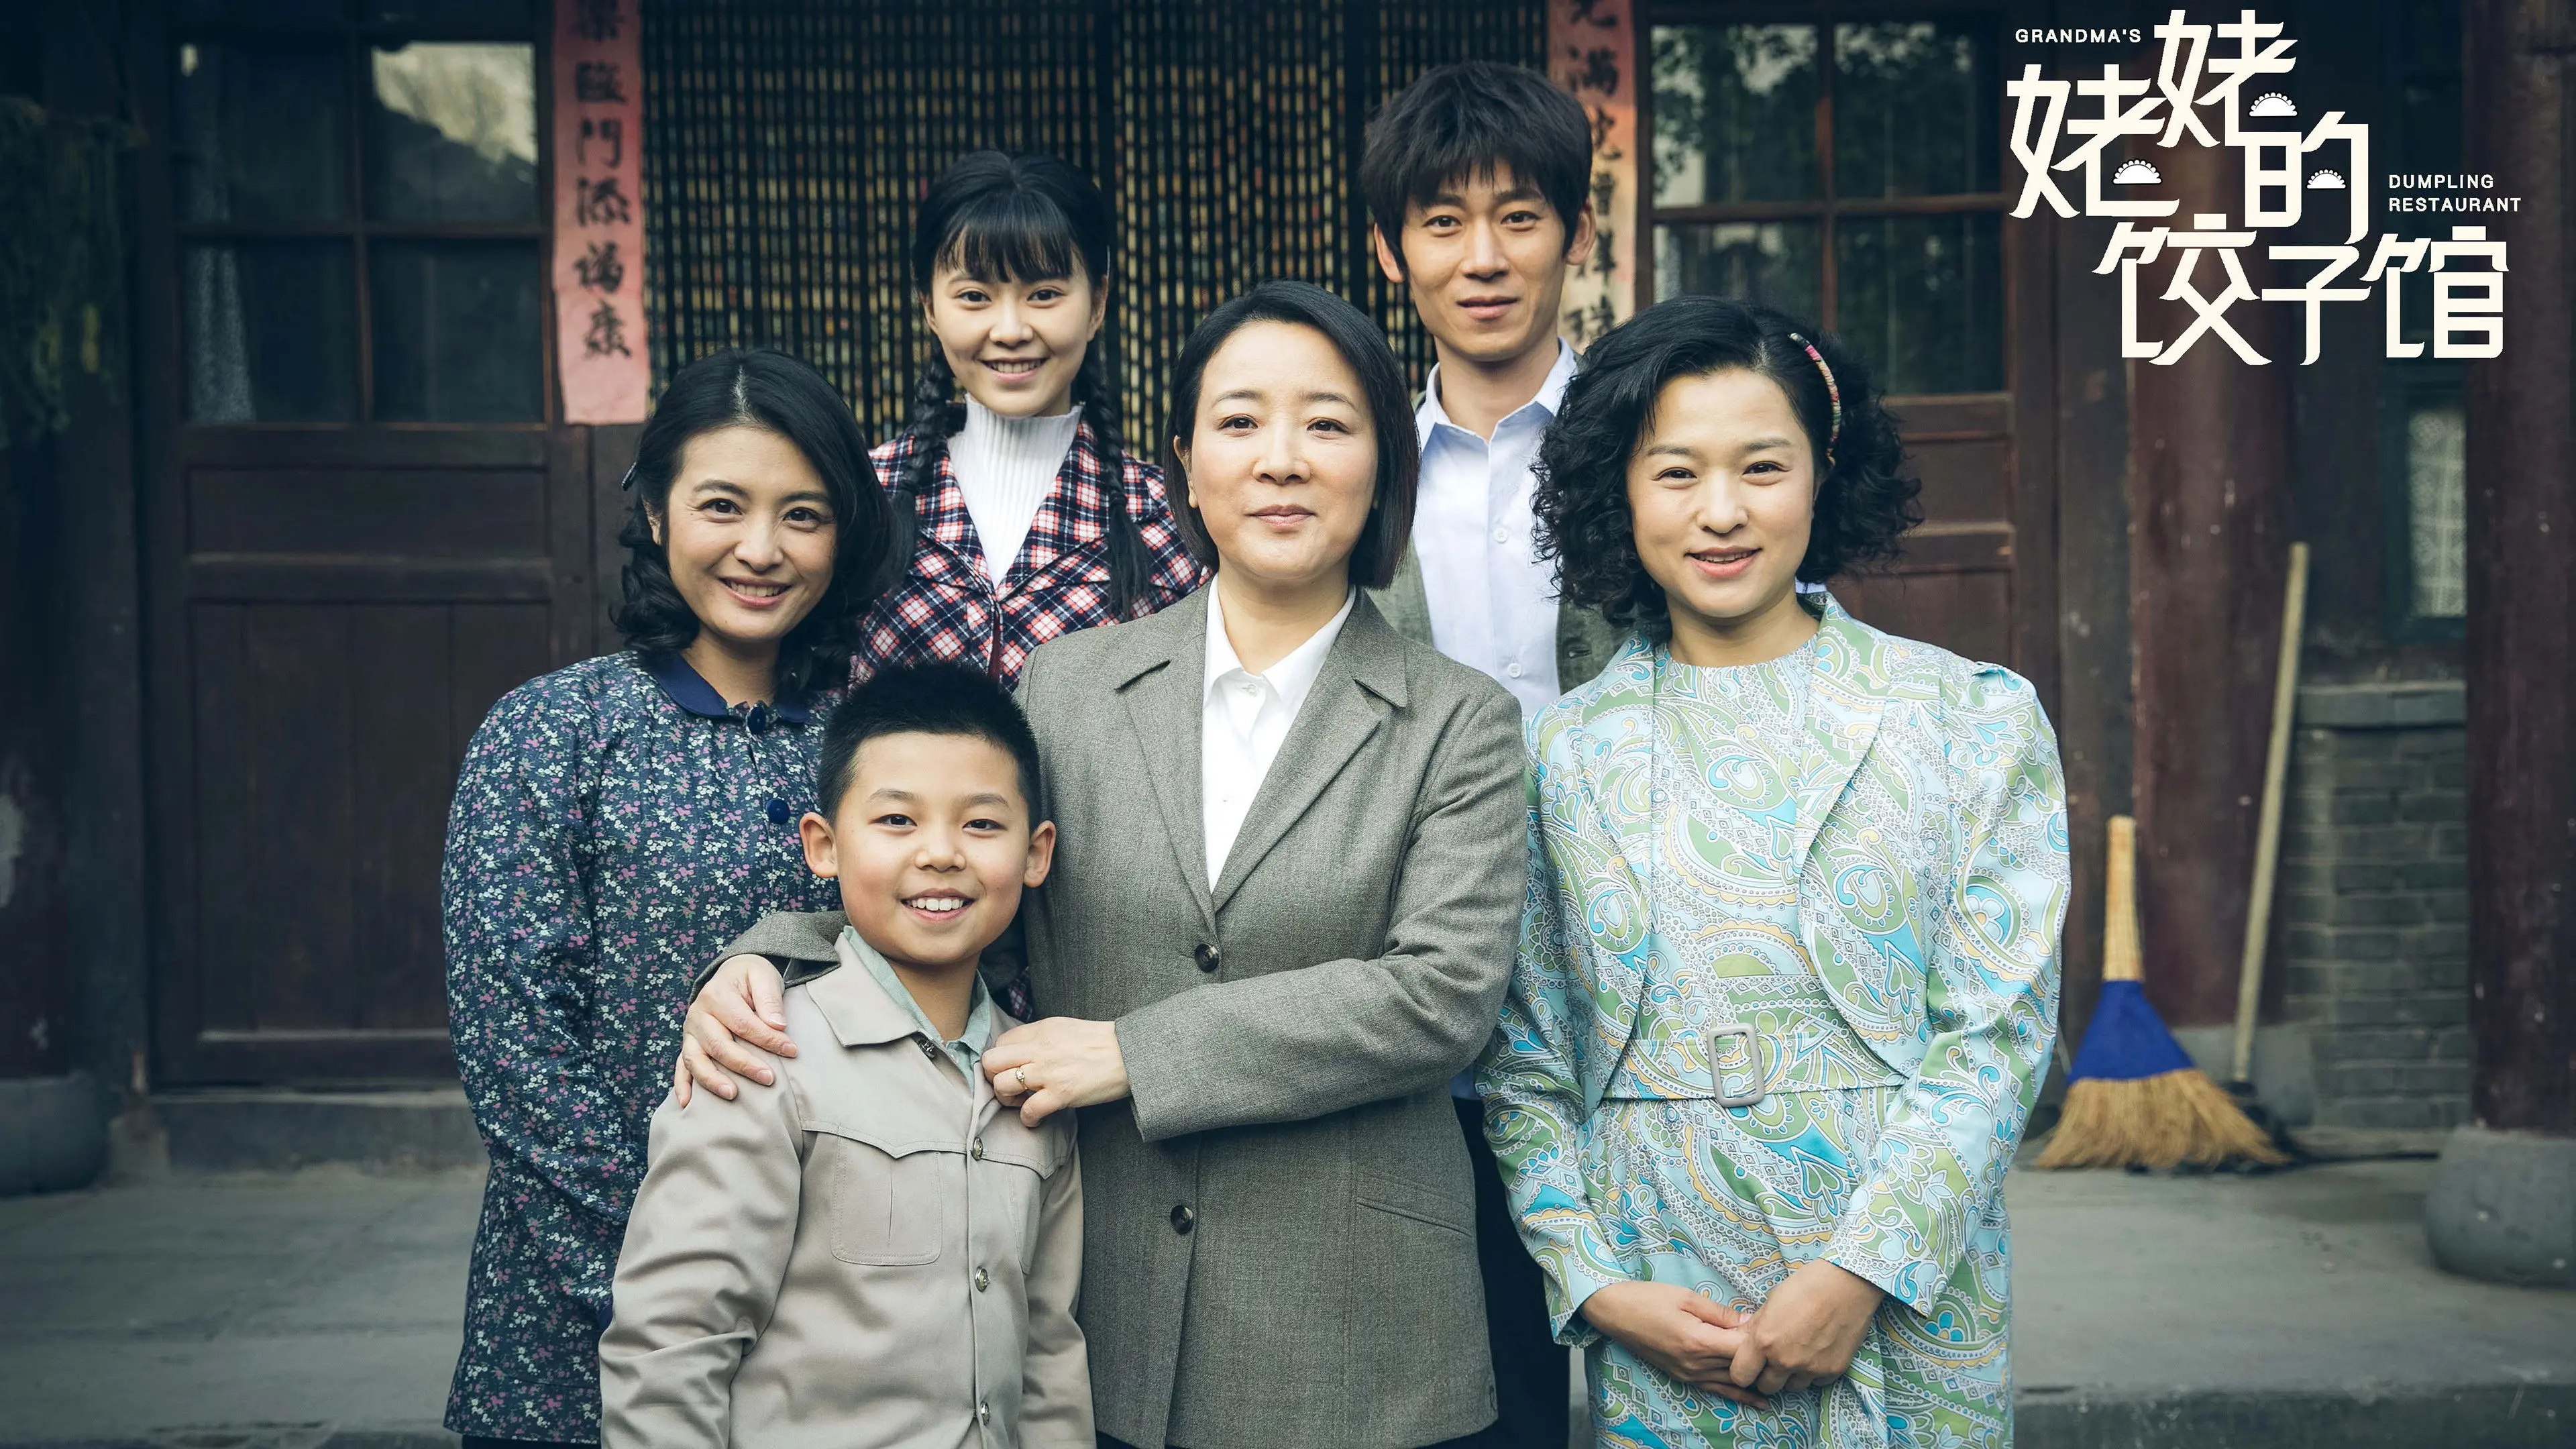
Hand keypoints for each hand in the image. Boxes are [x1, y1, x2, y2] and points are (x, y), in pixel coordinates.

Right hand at [671, 955, 795, 1105]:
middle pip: (719, 1045)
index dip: (768, 1039)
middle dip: (745, 1064)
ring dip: (712, 1079)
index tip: (791, 1051)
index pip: (743, 1024)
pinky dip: (682, 1085)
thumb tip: (777, 1026)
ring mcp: (690, 1031)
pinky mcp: (688, 1044)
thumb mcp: (764, 976)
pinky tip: (687, 1103)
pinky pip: (680, 1066)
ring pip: (695, 1059)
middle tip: (769, 1078)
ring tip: (733, 1095)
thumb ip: (769, 999)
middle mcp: (698, 1014)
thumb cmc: (750, 977)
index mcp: (716, 994)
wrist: (731, 974)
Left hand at [983, 1017, 1130, 1126]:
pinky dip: (1028, 1118)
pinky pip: (1028, 1110)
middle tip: (1010, 1088)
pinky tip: (1037, 1117)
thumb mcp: (1065, 1028)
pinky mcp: (1062, 1094)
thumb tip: (1019, 1052)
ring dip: (1007, 1099)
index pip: (1000, 1043)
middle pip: (991, 1062)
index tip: (1012, 1070)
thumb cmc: (1101, 1043)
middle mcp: (1040, 1048)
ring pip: (1002, 1085)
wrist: (1130, 1054)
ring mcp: (1049, 1071)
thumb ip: (1040, 1037)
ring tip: (1023, 1102)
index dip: (1001, 1060)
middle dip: (993, 1078)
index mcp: (1041, 1030)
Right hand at [1577, 1280, 1768, 1408]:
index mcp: (1698, 1341)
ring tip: (1785, 1380)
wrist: (1615, 1313)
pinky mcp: (1683, 1378)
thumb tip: (1752, 1322)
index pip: (1743, 1347)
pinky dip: (1738, 1395)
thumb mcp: (1688, 1298)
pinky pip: (1716, 1390)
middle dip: (1763, 1359)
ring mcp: (1689, 1375)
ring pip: (1732, 1382)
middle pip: (1741, 1367)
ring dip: (1756, 1379)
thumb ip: (1721, 1314)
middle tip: (1785, 1348)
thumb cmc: (1649, 1299)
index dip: (1762, 1339)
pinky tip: (1757, 1401)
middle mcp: (1696, 1365)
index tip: (1777, 1327)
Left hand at [1729, 1259, 1883, 1395]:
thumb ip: (1755, 1328)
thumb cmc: (1805, 1286)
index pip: (1740, 1376)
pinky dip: (1815, 1372)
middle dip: (1767, 1375)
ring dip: (1792, 1375)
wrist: (1846, 1284)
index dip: (1743, 1371)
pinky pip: (1817, 1382)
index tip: (1750, 1364)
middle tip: (1775, 1359)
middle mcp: (1785, 1360)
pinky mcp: (1833, 1370)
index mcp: (1764, 1341)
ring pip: (1793, 1387)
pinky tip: (1819, 1351)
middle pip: (1766, 1387)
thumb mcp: (1771, 1303)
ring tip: (1799, 1352)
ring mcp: (1810, 1368)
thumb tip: (1741, 1341)